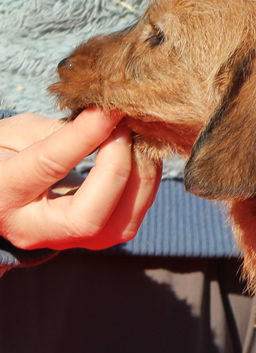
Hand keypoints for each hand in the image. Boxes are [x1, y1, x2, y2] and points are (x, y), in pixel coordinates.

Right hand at [0, 108, 161, 249]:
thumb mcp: (18, 133)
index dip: (84, 136)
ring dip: (140, 179)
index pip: (48, 166)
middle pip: (86, 219)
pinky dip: (144, 186)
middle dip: (117, 170)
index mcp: (1, 193)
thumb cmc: (6, 153)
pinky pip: (129, 220)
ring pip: (117, 228)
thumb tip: (108, 119)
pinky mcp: (94, 240)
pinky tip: (142, 156)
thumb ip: (59, 130)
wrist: (2, 187)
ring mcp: (66, 241)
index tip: (109, 110)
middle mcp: (32, 229)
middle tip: (125, 129)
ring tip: (139, 139)